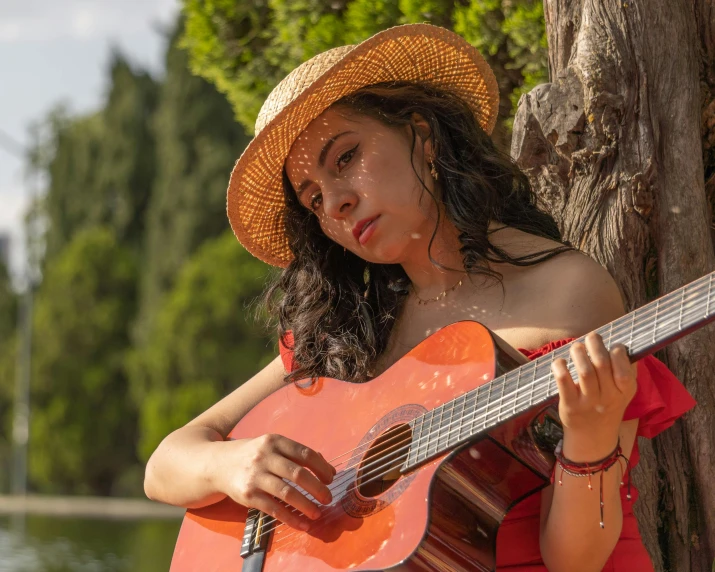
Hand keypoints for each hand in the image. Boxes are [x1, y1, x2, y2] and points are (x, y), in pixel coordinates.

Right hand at [212, 434, 335, 530]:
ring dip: (306, 505)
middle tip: (328, 498)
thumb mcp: (270, 445)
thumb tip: (325, 466)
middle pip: (298, 474)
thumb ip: (295, 454)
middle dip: (317, 488)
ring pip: (287, 493)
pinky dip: (290, 518)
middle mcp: (264, 456)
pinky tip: (302, 524)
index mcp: (274, 441)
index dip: (321, 467)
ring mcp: (255, 476)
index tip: (331, 478)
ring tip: (317, 513)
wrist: (217, 464)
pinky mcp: (248, 495)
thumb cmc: (252, 455)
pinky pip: (273, 509)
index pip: (304, 454)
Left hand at [551, 333, 636, 460]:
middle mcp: (608, 397)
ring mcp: (589, 402)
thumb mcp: (623, 392)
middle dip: (594, 344)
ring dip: (578, 353)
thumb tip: (622, 346)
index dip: (616, 351)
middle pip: (602, 364)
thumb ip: (625, 371)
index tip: (610, 347)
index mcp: (625, 391)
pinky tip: (560, 362)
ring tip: (576, 348)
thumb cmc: (607, 406)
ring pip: (585, 371)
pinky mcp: (570, 406)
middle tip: (590, 338)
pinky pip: (564, 381)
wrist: (592, 438)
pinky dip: (560, 367)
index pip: (624, 367)